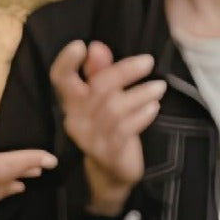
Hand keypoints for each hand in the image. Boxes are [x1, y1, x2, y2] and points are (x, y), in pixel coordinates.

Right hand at [49, 40, 165, 215]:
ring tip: (159, 87)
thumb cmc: (110, 129)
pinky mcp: (109, 152)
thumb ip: (99, 73)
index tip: (80, 45)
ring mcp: (91, 138)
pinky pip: (126, 128)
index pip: (60, 79)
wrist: (112, 174)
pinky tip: (154, 107)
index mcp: (72, 103)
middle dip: (124, 71)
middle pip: (98, 88)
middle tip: (148, 62)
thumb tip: (97, 46)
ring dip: (140, 94)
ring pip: (115, 108)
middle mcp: (76, 120)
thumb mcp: (104, 100)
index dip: (65, 61)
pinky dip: (142, 115)